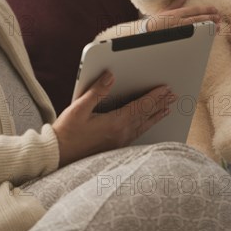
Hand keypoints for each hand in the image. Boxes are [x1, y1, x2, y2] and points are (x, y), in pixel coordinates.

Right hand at [53, 72, 175, 166]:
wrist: (58, 155)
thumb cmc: (66, 132)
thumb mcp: (79, 107)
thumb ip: (97, 91)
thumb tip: (111, 76)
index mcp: (114, 123)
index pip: (140, 107)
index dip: (153, 96)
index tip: (165, 88)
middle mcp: (120, 134)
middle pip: (145, 116)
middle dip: (159, 104)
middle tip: (172, 96)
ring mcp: (119, 143)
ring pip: (143, 126)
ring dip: (155, 115)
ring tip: (166, 108)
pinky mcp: (114, 147)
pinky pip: (137, 134)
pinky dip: (146, 125)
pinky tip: (147, 124)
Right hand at [146, 0, 219, 31]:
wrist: (146, 33)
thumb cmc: (156, 22)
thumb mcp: (166, 10)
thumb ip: (177, 2)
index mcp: (176, 13)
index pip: (194, 10)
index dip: (205, 9)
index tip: (214, 9)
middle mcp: (178, 21)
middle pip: (197, 18)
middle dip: (209, 17)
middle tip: (219, 17)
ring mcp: (178, 30)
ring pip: (196, 27)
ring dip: (208, 26)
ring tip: (217, 25)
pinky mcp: (178, 38)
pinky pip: (192, 37)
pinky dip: (200, 35)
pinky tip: (208, 35)